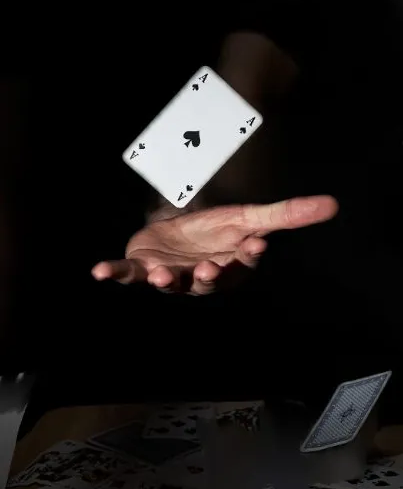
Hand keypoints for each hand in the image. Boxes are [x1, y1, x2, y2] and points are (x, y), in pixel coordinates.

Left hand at [91, 195, 337, 294]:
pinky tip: (99, 271)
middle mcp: (201, 277)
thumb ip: (287, 214)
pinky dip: (115, 273)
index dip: (248, 254)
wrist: (179, 232)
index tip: (255, 244)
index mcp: (230, 264)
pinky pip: (128, 275)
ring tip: (163, 277)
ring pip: (171, 284)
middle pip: (208, 282)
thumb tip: (332, 204)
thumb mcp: (251, 216)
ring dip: (166, 282)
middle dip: (209, 277)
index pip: (243, 261)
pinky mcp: (142, 269)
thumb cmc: (217, 230)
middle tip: (209, 270)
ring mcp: (171, 275)